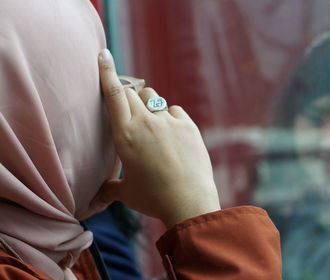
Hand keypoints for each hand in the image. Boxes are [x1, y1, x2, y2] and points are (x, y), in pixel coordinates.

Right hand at [90, 49, 220, 226]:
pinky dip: (170, 116)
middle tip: (128, 108)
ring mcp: (169, 122)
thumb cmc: (154, 199)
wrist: (189, 202)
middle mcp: (146, 122)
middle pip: (132, 92)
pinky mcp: (189, 126)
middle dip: (126, 94)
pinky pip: (175, 110)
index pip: (112, 94)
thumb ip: (109, 188)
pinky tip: (172, 133)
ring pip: (153, 98)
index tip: (103, 54)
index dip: (107, 72)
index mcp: (124, 135)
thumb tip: (95, 197)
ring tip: (151, 125)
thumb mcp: (126, 194)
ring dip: (147, 104)